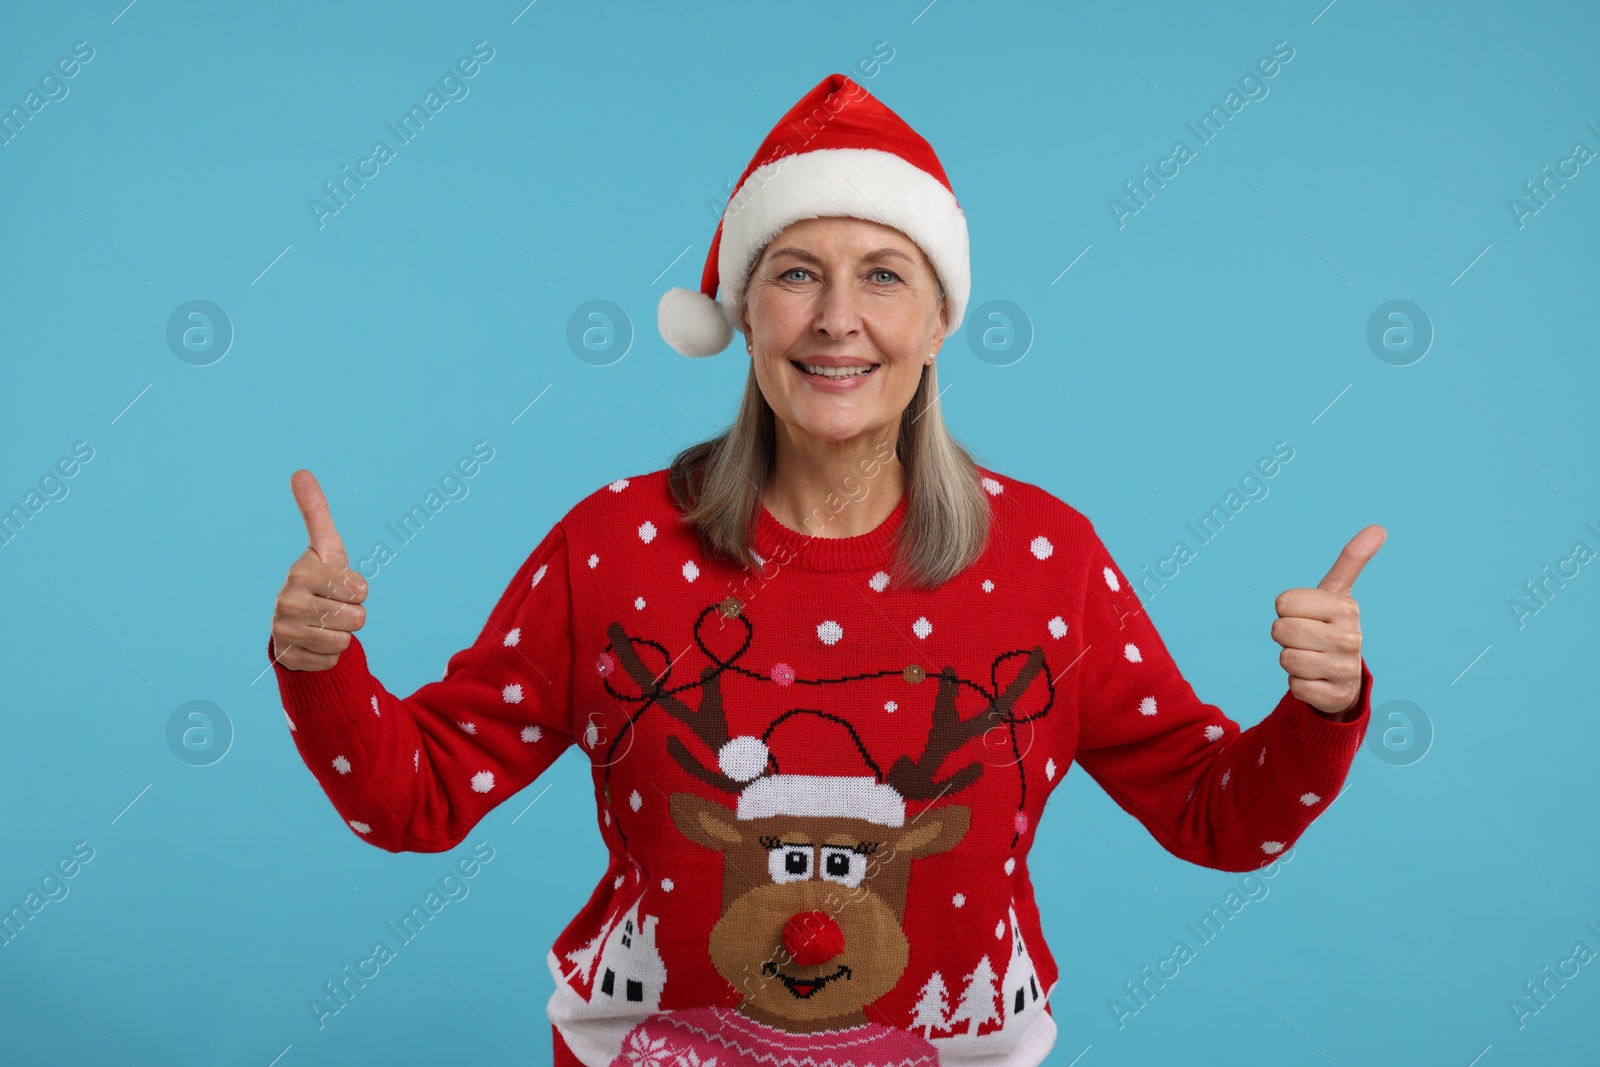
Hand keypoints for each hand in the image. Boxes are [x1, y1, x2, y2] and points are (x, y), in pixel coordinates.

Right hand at [270, 470, 367, 671]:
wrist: (294, 621)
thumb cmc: (319, 579)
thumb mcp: (325, 547)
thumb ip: (316, 511)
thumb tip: (299, 471)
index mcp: (301, 572)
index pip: (360, 589)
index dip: (358, 590)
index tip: (339, 585)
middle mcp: (288, 601)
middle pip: (356, 618)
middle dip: (353, 615)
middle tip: (333, 606)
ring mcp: (285, 631)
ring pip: (344, 642)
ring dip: (341, 635)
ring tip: (322, 623)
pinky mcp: (289, 657)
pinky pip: (331, 661)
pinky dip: (328, 655)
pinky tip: (313, 641)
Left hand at [1271, 525, 1384, 718]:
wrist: (1343, 677)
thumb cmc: (1330, 627)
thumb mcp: (1337, 593)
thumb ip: (1352, 560)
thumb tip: (1379, 528)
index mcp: (1346, 607)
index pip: (1282, 603)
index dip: (1285, 611)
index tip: (1305, 616)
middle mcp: (1351, 637)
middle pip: (1280, 631)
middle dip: (1285, 636)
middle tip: (1305, 639)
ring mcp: (1346, 668)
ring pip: (1285, 659)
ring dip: (1290, 661)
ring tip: (1311, 658)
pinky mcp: (1336, 696)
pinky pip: (1294, 687)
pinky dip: (1298, 684)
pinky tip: (1315, 680)